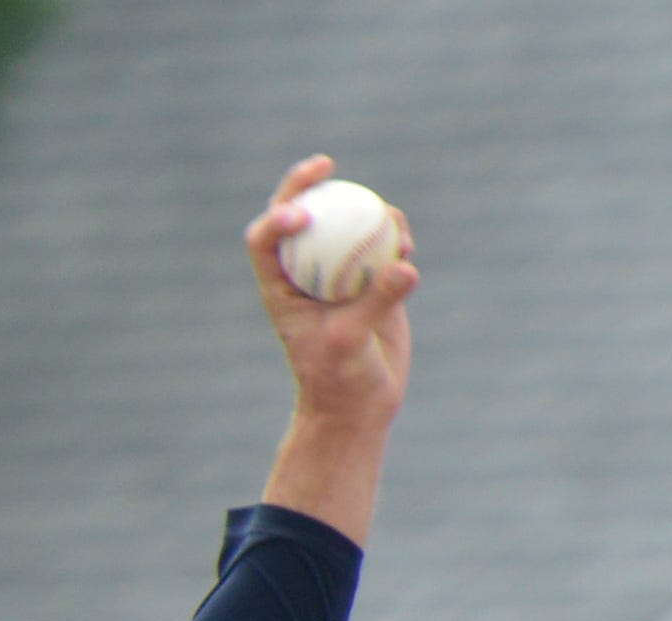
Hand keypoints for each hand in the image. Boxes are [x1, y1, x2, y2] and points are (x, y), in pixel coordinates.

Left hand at [248, 155, 415, 436]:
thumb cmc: (339, 379)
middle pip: (300, 215)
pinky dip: (394, 236)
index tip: (301, 215)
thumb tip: (404, 264)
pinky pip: (381, 243)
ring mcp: (338, 272)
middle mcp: (305, 273)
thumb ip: (375, 302)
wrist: (360, 404)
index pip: (264, 241)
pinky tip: (407, 244)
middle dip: (306, 184)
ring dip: (364, 210)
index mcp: (280, 288)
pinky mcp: (371, 278)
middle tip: (326, 165)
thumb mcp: (350, 343)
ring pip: (345, 224)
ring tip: (389, 220)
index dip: (274, 217)